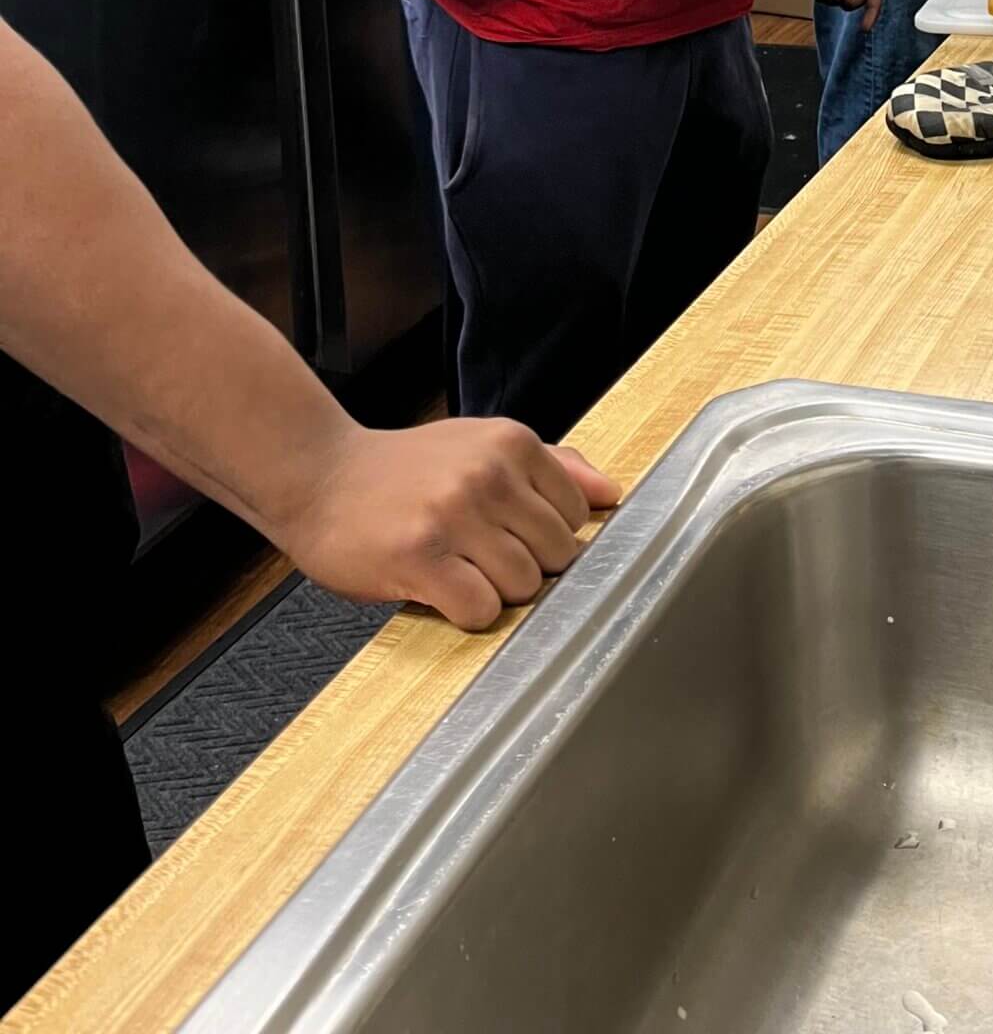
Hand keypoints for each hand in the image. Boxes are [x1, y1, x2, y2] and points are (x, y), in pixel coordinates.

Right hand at [266, 417, 620, 632]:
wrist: (317, 474)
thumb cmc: (403, 468)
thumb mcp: (481, 445)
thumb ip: (553, 465)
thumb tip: (612, 493)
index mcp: (513, 443)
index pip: (577, 516)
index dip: (548, 538)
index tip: (514, 538)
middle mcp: (489, 474)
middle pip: (558, 556)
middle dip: (527, 568)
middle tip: (481, 558)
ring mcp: (455, 515)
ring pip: (524, 587)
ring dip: (494, 592)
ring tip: (459, 570)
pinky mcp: (420, 557)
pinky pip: (480, 610)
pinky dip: (466, 613)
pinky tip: (441, 591)